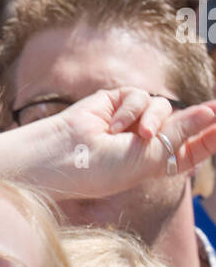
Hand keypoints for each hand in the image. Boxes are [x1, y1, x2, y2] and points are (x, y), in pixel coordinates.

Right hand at [40, 88, 215, 196]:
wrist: (65, 156)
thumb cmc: (105, 169)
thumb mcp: (151, 156)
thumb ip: (183, 132)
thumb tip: (212, 112)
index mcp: (160, 163)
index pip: (195, 148)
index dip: (212, 137)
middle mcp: (149, 140)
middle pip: (187, 122)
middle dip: (199, 117)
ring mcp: (133, 120)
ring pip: (162, 107)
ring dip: (152, 120)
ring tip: (136, 135)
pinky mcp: (117, 102)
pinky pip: (139, 97)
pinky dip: (130, 110)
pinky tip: (113, 126)